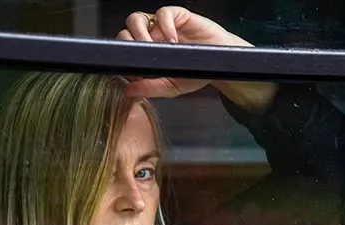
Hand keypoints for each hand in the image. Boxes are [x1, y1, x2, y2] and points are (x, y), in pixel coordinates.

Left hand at [117, 6, 255, 99]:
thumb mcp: (172, 86)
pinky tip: (173, 41)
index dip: (125, 58)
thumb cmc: (196, 71)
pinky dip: (164, 26)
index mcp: (145, 52)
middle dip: (129, 45)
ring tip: (154, 49)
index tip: (134, 73)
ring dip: (140, 34)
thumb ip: (151, 88)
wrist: (221, 63)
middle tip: (143, 60)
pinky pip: (163, 13)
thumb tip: (128, 91)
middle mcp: (150, 36)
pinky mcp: (177, 15)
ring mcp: (161, 25)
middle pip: (126, 31)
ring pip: (137, 19)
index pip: (124, 48)